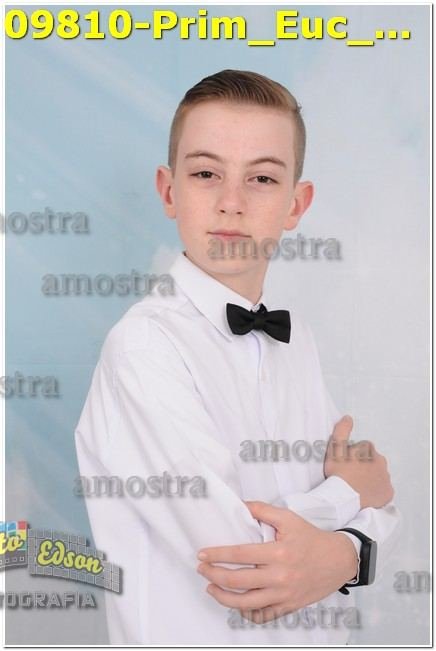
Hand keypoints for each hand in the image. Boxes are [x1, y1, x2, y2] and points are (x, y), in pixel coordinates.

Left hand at [197, 500, 357, 623]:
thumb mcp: (288, 518)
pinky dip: (246, 613)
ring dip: (223, 597)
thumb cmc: (311, 538)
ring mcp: (284, 595)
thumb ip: (262, 510)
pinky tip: (235, 605)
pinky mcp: (288, 606)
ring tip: (211, 588)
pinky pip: (263, 615)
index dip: (217, 555)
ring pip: (246, 603)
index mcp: (278, 552)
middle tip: (202, 569)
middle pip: (238, 581)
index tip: (202, 554)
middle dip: (214, 575)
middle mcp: (279, 576)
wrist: (338, 560)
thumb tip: (240, 505)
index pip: (239, 554)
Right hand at [324, 415, 393, 508]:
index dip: (353, 456)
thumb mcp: (335, 448)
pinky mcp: (387, 493)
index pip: (363, 450)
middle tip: (351, 476)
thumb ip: (342, 430)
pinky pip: (383, 490)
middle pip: (372, 462)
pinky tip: (366, 494)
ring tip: (356, 486)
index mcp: (370, 450)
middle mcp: (381, 463)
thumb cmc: (339, 473)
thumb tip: (348, 418)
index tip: (346, 464)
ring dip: (370, 479)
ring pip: (378, 476)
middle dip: (364, 467)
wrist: (344, 497)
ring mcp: (385, 478)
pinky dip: (376, 491)